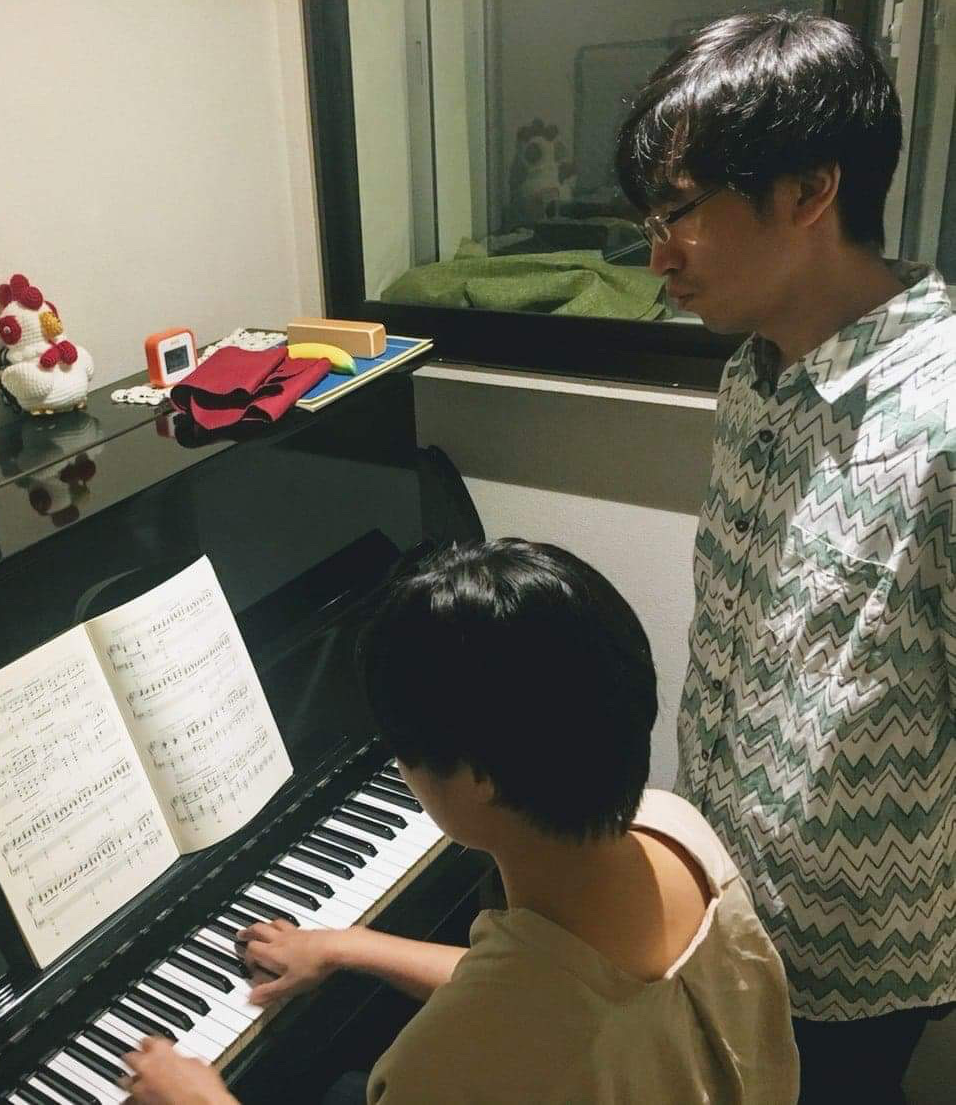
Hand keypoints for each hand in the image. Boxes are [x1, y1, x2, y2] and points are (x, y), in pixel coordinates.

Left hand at [121, 1037, 235, 1104]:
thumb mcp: (197, 1064)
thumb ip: (181, 1059)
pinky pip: (129, 1099)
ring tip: (137, 1080)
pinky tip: (138, 1097)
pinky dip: (133, 1097)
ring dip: (132, 1079)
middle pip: (130, 1057)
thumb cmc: (204, 1087)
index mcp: (161, 1051)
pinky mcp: (139, 1104)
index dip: (150, 1043)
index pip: (147, 1040)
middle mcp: (147, 1067)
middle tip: (140, 1059)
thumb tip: (178, 1061)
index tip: (151, 1045)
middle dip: (135, 1058)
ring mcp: (141, 1088)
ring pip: (126, 1080)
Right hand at [238, 919, 346, 1004]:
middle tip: (241, 933)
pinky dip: (281, 925)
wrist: (336, 947)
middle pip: (259, 929)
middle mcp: (281, 939)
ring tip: (261, 927)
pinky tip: (287, 930)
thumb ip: (269, 992)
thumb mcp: (289, 986)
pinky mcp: (307, 930)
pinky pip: (288, 923)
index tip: (247, 965)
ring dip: (264, 925)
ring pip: (273, 923)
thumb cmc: (313, 966)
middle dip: (248, 932)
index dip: (246, 957)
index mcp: (273, 952)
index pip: (252, 949)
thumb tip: (251, 998)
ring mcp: (294, 932)